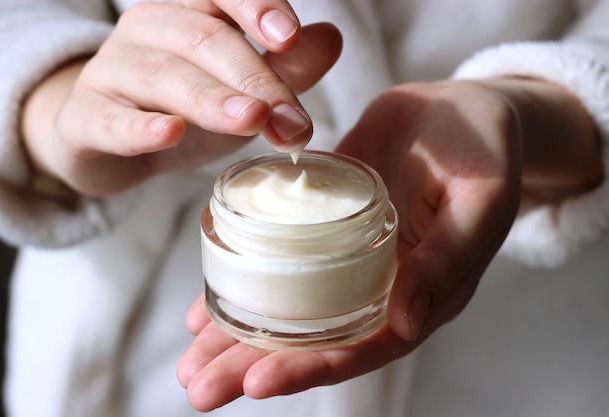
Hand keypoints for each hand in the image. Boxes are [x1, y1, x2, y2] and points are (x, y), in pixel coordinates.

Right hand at [21, 0, 341, 195]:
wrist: (108, 139)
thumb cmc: (184, 106)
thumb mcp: (241, 88)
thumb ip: (286, 66)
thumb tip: (330, 38)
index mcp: (188, 12)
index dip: (255, 7)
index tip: (288, 36)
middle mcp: (149, 29)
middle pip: (204, 40)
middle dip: (254, 78)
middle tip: (291, 119)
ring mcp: (113, 71)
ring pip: (164, 76)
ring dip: (211, 99)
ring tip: (251, 119)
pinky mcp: (88, 118)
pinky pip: (112, 119)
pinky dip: (142, 127)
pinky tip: (170, 132)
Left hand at [177, 78, 601, 410]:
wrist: (461, 111)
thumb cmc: (484, 153)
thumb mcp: (478, 202)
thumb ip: (447, 260)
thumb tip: (405, 324)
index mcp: (419, 296)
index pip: (361, 346)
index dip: (311, 368)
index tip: (257, 383)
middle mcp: (376, 287)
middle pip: (312, 339)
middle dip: (254, 365)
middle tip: (199, 390)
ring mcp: (345, 258)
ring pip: (287, 308)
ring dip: (237, 336)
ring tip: (189, 363)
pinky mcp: (321, 226)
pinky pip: (279, 260)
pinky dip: (243, 282)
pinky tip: (203, 307)